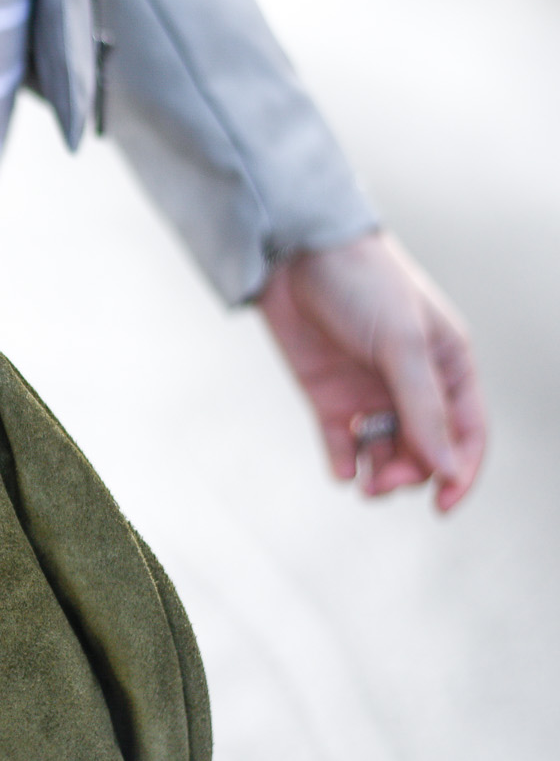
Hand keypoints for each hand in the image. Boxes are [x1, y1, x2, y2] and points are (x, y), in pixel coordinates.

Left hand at [258, 232, 486, 511]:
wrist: (293, 254)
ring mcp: (369, 392)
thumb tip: (446, 469)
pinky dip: (344, 463)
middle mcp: (413, 384)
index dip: (461, 472)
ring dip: (379, 475)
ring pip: (384, 453)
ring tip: (364, 484)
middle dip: (410, 474)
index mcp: (448, 366)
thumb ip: (422, 407)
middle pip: (424, 450)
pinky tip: (341, 471)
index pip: (467, 432)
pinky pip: (342, 444)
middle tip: (383, 483)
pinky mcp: (328, 396)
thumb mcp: (401, 345)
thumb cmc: (362, 285)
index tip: (444, 507)